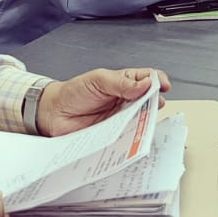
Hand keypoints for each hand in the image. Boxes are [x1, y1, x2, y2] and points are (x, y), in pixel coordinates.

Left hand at [35, 67, 169, 136]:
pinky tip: (134, 137)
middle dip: (155, 103)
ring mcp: (121, 118)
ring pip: (142, 119)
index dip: (158, 81)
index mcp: (124, 82)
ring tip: (145, 121)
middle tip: (154, 105)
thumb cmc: (74, 92)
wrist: (54, 113)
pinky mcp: (114, 134)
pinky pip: (128, 136)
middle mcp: (126, 100)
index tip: (163, 86)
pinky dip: (133, 137)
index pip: (148, 79)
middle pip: (149, 100)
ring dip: (146, 121)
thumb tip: (145, 84)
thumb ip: (121, 83)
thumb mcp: (98, 80)